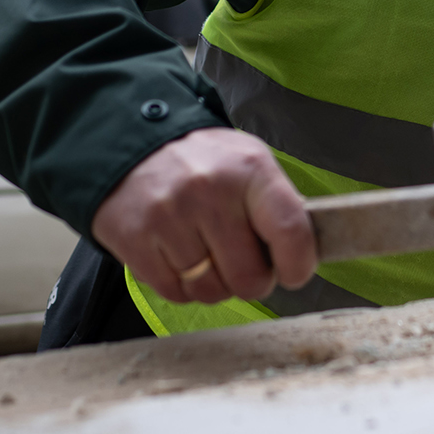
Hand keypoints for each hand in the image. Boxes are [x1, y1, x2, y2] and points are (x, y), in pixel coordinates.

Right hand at [91, 127, 316, 305]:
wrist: (133, 141)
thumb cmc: (205, 161)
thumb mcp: (250, 162)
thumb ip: (277, 206)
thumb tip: (300, 256)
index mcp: (250, 170)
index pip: (290, 231)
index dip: (298, 265)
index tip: (294, 273)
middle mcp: (209, 192)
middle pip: (248, 277)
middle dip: (251, 280)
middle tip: (244, 264)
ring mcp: (168, 217)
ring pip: (209, 291)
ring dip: (213, 283)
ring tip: (208, 256)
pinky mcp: (134, 239)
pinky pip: (173, 292)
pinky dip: (181, 285)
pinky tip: (180, 257)